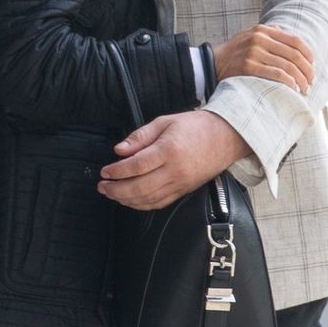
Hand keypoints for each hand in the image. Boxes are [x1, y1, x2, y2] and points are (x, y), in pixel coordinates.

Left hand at [99, 109, 250, 210]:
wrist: (225, 137)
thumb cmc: (194, 126)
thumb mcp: (165, 122)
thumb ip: (140, 137)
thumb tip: (119, 150)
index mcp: (169, 150)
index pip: (137, 165)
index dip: (118, 171)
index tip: (104, 171)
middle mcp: (175, 170)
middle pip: (140, 187)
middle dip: (117, 190)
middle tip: (102, 187)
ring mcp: (181, 183)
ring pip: (148, 199)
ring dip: (126, 199)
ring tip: (111, 193)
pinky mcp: (184, 191)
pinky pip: (159, 203)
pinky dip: (142, 205)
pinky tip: (129, 200)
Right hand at [214, 23, 313, 92]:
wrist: (210, 63)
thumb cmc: (236, 54)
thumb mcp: (252, 37)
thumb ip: (271, 37)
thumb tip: (297, 46)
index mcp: (264, 30)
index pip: (296, 40)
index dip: (308, 55)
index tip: (312, 67)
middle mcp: (260, 38)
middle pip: (294, 55)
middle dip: (306, 71)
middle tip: (310, 82)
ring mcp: (254, 52)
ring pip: (287, 66)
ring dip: (300, 80)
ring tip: (304, 89)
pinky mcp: (248, 66)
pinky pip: (275, 74)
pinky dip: (288, 82)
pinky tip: (293, 89)